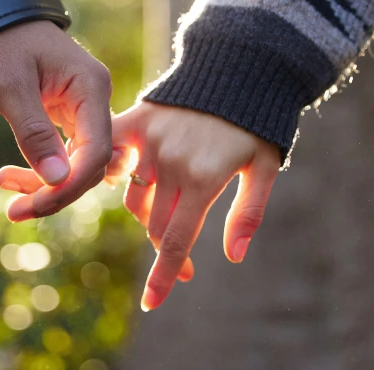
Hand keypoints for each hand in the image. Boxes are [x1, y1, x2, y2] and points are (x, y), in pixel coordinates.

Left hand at [0, 21, 112, 218]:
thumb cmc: (0, 46)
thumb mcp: (10, 87)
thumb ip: (34, 133)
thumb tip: (57, 180)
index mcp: (92, 88)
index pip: (97, 150)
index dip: (71, 184)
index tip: (36, 204)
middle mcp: (95, 101)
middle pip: (91, 164)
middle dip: (56, 192)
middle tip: (15, 210)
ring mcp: (85, 110)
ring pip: (77, 164)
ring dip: (46, 185)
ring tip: (6, 189)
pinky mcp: (70, 119)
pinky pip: (65, 155)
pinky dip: (42, 171)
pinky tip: (13, 177)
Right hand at [107, 101, 280, 310]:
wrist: (237, 70)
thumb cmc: (255, 125)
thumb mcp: (263, 169)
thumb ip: (247, 213)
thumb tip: (233, 257)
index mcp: (203, 179)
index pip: (176, 240)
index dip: (164, 275)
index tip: (152, 303)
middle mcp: (171, 163)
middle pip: (155, 224)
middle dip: (168, 250)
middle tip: (183, 263)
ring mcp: (150, 142)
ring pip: (135, 198)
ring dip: (148, 216)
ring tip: (169, 215)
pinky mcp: (136, 122)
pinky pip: (113, 157)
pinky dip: (110, 175)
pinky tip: (116, 183)